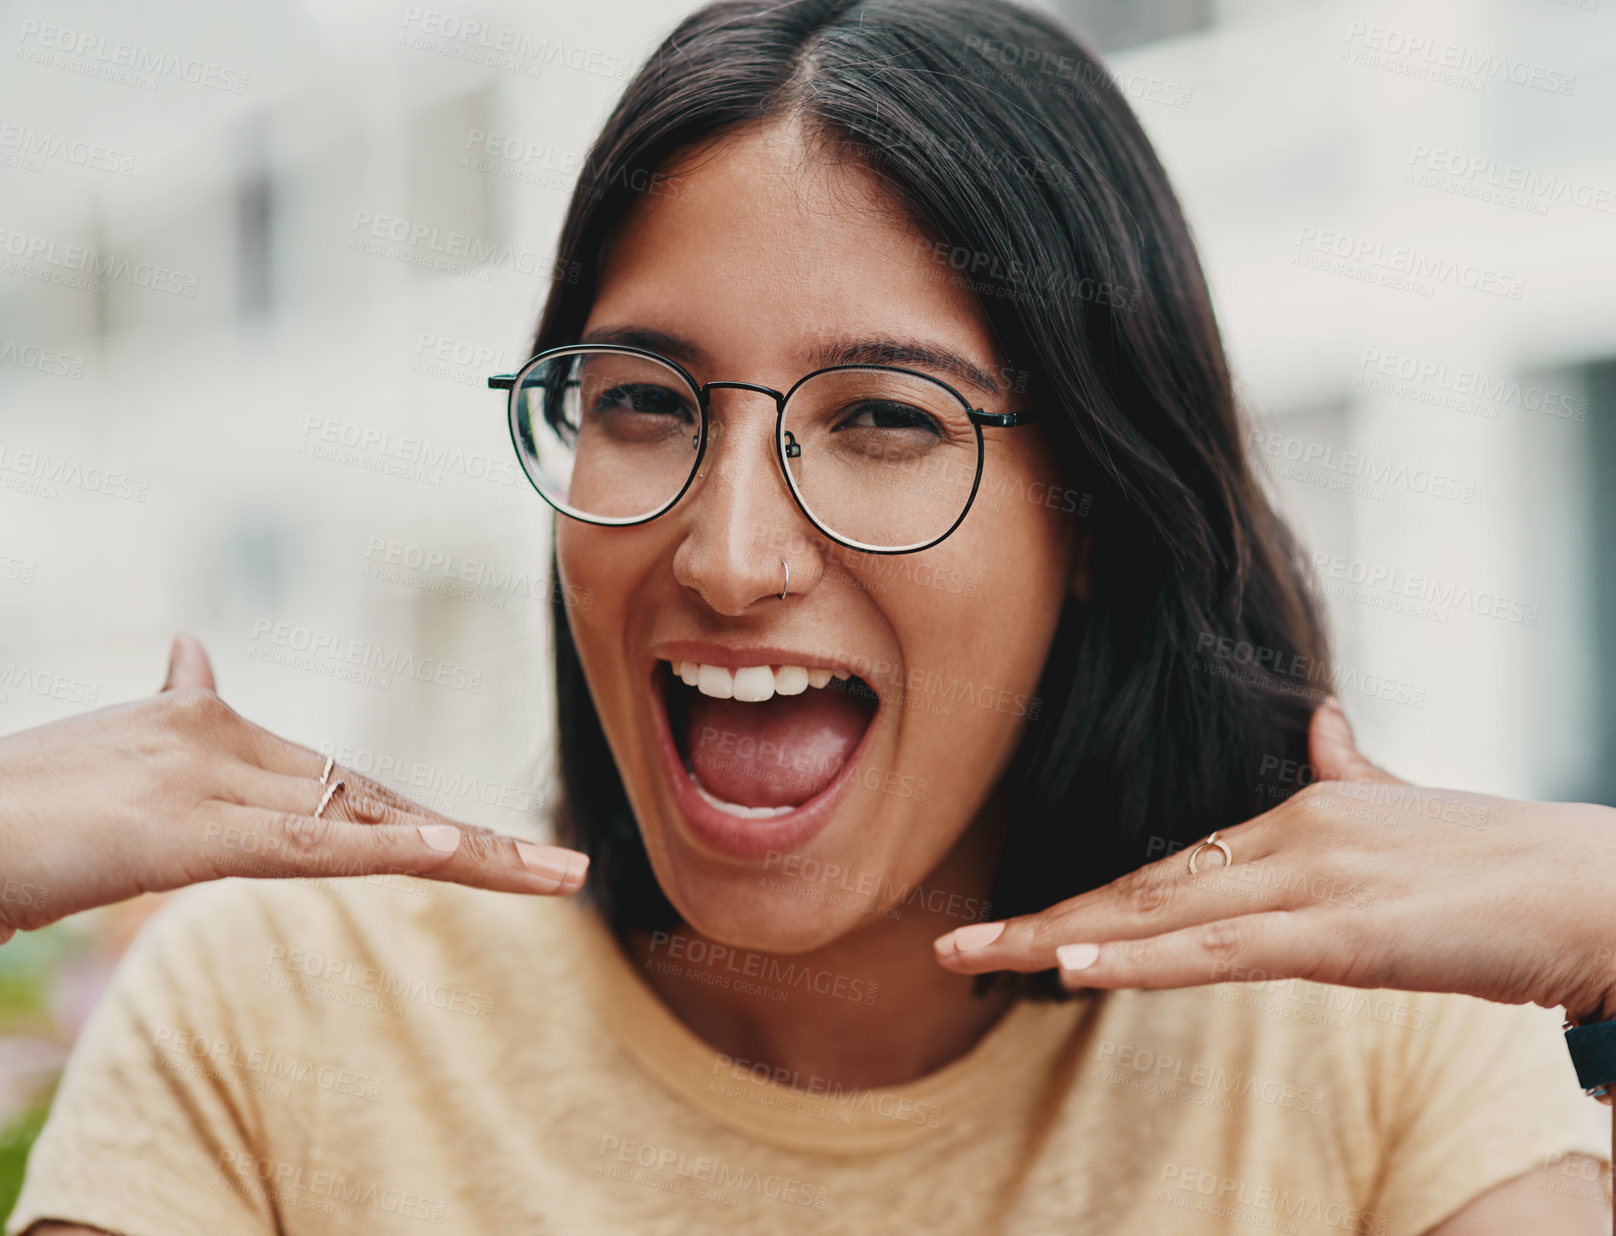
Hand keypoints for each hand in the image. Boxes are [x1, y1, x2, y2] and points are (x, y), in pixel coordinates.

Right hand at [0, 633, 588, 943]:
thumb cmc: (13, 800)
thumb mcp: (107, 754)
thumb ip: (169, 706)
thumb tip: (192, 645)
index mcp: (215, 729)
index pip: (344, 782)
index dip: (417, 817)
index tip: (487, 843)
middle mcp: (228, 741)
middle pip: (377, 797)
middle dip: (469, 839)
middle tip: (558, 867)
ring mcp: (211, 778)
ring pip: (369, 817)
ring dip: (471, 852)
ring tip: (555, 875)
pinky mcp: (188, 827)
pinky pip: (307, 843)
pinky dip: (385, 848)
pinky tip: (452, 852)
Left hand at [934, 698, 1615, 1023]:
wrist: (1595, 884)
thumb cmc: (1507, 862)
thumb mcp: (1411, 809)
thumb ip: (1355, 774)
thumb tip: (1324, 726)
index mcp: (1298, 816)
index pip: (1168, 869)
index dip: (1091, 899)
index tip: (1022, 921)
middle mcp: (1288, 837)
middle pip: (1140, 889)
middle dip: (1044, 920)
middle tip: (953, 944)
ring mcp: (1311, 880)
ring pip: (1160, 916)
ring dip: (1060, 938)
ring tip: (974, 956)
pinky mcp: (1341, 932)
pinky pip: (1222, 950)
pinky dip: (1144, 959)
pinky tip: (1075, 964)